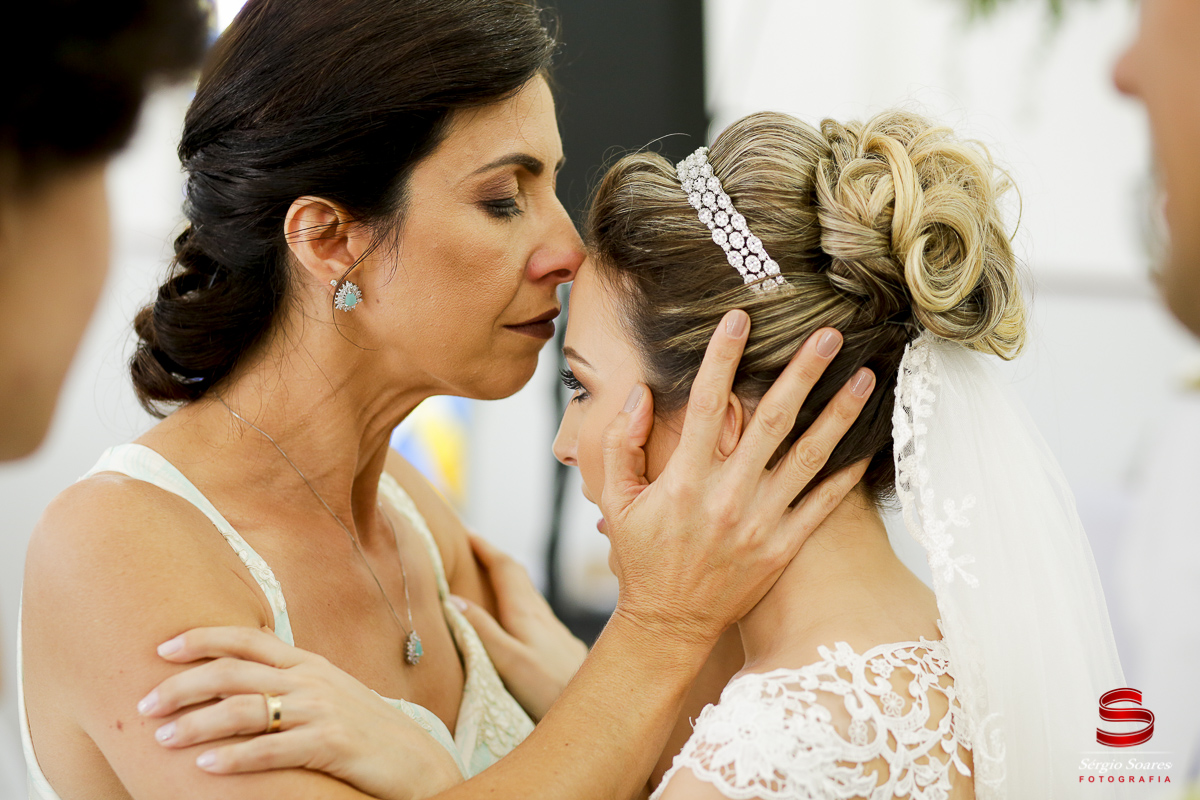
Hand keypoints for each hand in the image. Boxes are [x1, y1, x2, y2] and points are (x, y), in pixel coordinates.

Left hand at [140, 626, 462, 799]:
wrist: (418, 762)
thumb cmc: (366, 733)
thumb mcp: (330, 696)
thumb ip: (290, 684)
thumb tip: (236, 685)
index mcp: (309, 663)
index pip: (248, 637)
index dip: (203, 639)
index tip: (162, 648)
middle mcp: (313, 679)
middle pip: (235, 670)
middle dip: (182, 685)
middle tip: (143, 703)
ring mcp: (324, 710)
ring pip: (246, 708)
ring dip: (197, 722)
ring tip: (162, 738)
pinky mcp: (333, 744)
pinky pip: (274, 749)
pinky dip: (235, 757)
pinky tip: (205, 766)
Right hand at [450, 535, 587, 720]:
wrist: (596, 708)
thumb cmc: (549, 689)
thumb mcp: (508, 661)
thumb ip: (481, 630)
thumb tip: (452, 599)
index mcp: (526, 613)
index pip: (505, 568)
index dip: (485, 548)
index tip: (464, 531)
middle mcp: (542, 615)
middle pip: (518, 575)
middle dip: (494, 558)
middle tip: (471, 548)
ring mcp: (553, 630)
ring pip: (528, 593)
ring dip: (507, 579)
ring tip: (488, 576)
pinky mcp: (560, 646)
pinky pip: (535, 610)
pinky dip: (519, 600)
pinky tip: (517, 614)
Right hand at [602, 312, 872, 645]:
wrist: (668, 625)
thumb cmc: (641, 559)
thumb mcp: (615, 502)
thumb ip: (621, 444)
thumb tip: (639, 392)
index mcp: (683, 480)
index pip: (705, 404)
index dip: (722, 357)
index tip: (740, 318)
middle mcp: (726, 497)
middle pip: (771, 421)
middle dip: (802, 373)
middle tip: (829, 334)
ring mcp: (760, 523)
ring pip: (808, 458)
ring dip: (839, 414)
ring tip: (866, 378)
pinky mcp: (782, 547)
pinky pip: (822, 505)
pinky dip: (847, 475)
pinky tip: (869, 444)